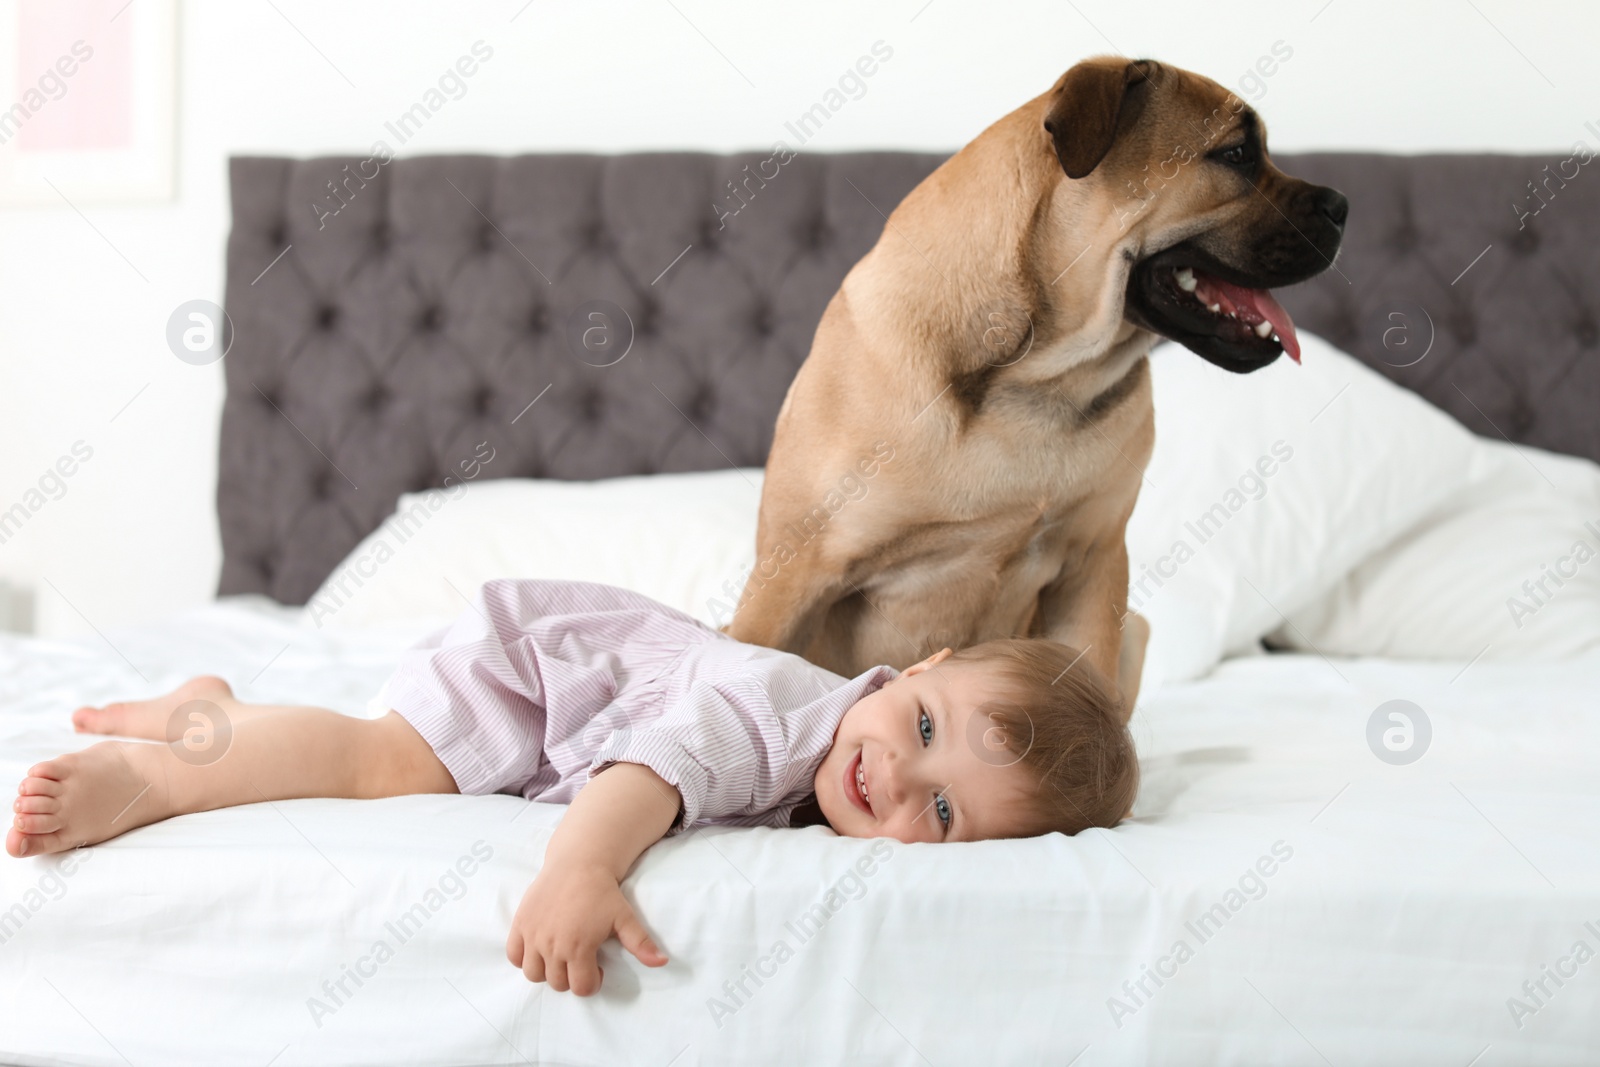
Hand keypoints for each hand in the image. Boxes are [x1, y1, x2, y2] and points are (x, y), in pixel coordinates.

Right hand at [505, 861, 667, 994]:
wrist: (578, 862)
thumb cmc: (602, 892)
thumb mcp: (624, 917)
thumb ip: (641, 943)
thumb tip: (662, 962)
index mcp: (578, 947)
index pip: (580, 987)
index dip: (591, 982)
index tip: (596, 968)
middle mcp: (552, 945)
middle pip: (557, 983)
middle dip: (571, 977)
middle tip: (580, 959)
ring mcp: (533, 935)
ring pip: (533, 974)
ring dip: (547, 971)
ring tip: (560, 955)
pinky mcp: (520, 924)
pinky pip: (514, 956)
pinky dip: (524, 957)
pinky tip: (541, 947)